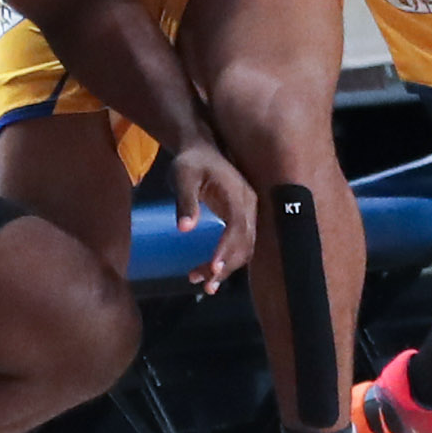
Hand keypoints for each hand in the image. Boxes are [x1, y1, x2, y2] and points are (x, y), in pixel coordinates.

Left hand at [168, 139, 258, 292]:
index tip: (213, 268)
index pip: (237, 227)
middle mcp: (248, 207)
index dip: (227, 249)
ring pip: (244, 248)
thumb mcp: (183, 176)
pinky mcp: (241, 219)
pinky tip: (210, 273)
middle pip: (244, 243)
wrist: (200, 148)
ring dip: (227, 268)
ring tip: (204, 284)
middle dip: (227, 266)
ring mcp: (247, 214)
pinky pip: (239, 244)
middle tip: (205, 284)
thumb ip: (185, 201)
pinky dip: (228, 260)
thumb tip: (185, 229)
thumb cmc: (190, 162)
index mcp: (237, 195)